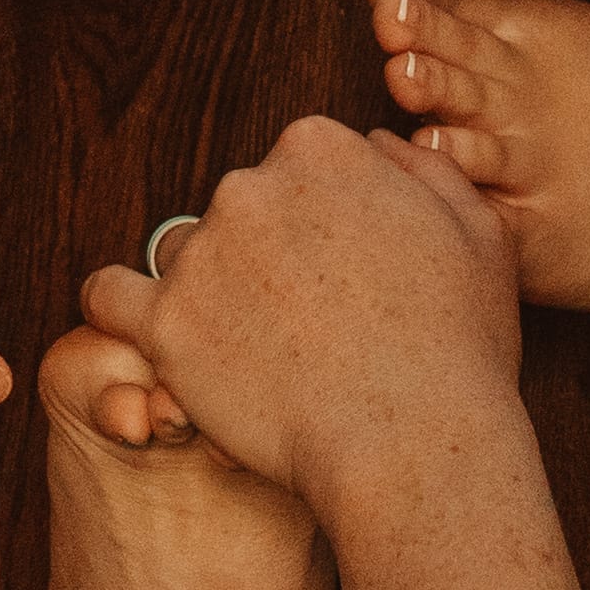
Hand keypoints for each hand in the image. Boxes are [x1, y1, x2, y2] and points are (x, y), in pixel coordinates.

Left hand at [74, 114, 520, 511]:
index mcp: (321, 150)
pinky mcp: (164, 322)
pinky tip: (150, 330)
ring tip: (257, 354)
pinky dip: (121, 308)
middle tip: (306, 323)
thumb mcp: (479, 233)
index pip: (298, 167)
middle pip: (242, 209)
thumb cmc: (458, 349)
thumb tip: (378, 144)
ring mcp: (201, 252)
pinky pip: (110, 296)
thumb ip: (425, 171)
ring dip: (209, 291)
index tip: (339, 271)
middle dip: (265, 256)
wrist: (411, 444)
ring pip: (186, 256)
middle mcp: (250, 185)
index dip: (321, 222)